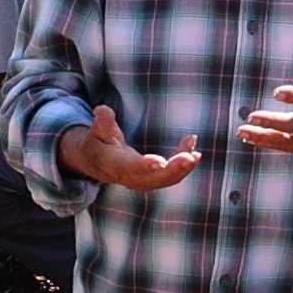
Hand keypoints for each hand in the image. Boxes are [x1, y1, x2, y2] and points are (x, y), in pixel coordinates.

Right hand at [62, 108, 205, 191]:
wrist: (96, 163)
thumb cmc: (98, 142)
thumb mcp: (97, 130)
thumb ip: (103, 121)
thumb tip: (102, 110)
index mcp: (114, 164)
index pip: (131, 167)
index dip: (145, 165)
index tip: (160, 162)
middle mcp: (129, 177)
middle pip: (154, 178)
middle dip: (174, 169)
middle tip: (190, 156)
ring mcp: (142, 182)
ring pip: (167, 179)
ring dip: (184, 167)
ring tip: (195, 152)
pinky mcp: (152, 180)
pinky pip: (171, 177)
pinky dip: (184, 167)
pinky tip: (194, 152)